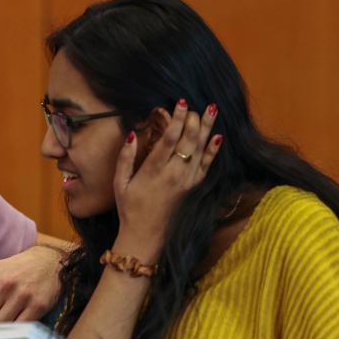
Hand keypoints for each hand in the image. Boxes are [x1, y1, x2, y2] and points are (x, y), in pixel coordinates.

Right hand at [114, 100, 221, 250]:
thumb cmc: (129, 208)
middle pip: (189, 140)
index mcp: (154, 171)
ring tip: (213, 109)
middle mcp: (174, 174)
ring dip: (207, 128)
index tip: (180, 103)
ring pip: (201, 149)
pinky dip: (213, 150)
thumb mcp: (119, 183)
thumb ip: (125, 157)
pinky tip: (218, 136)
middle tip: (194, 104)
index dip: (177, 119)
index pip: (169, 139)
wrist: (145, 235)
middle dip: (194, 119)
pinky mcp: (193, 187)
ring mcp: (186, 181)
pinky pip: (207, 165)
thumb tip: (133, 134)